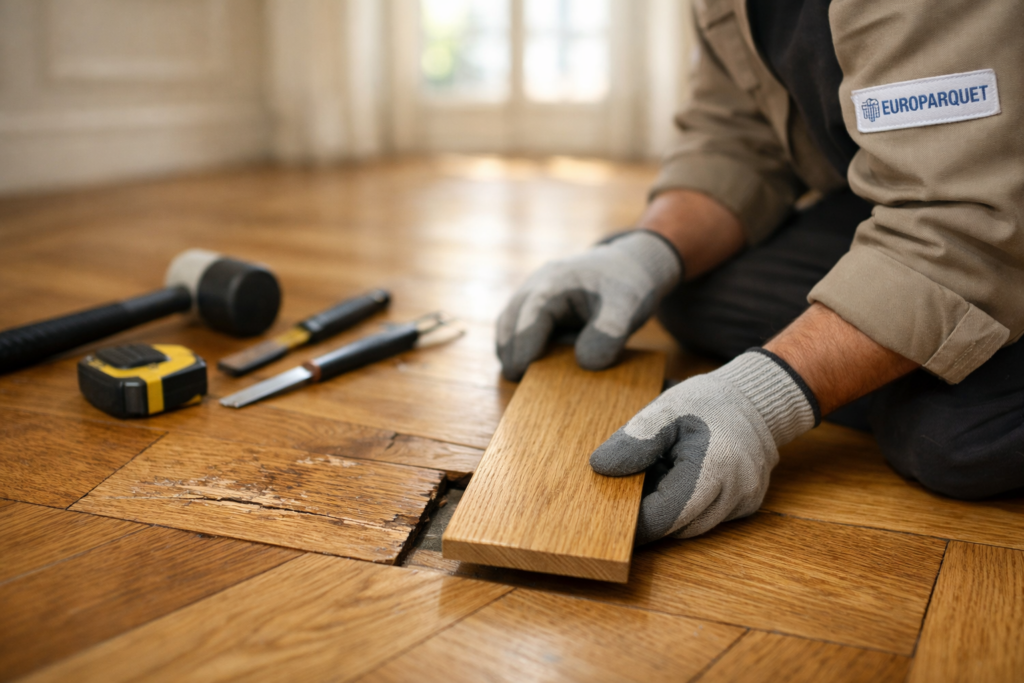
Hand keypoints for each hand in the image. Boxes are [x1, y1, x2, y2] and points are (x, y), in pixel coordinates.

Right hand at [496, 231, 681, 380]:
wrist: (629, 265)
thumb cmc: (625, 285)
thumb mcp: (627, 306)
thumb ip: (608, 333)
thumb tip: (584, 363)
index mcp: (557, 282)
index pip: (531, 314)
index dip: (523, 344)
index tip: (519, 371)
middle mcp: (537, 284)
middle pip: (510, 318)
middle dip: (510, 350)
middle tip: (515, 379)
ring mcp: (533, 292)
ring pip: (508, 320)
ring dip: (509, 347)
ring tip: (518, 375)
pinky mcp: (536, 304)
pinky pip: (517, 323)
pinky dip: (518, 343)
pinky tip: (529, 364)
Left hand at [590, 350, 818, 543]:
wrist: (757, 398)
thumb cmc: (709, 402)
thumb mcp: (666, 410)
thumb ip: (635, 440)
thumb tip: (601, 467)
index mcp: (713, 470)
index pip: (663, 516)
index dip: (634, 520)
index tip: (610, 511)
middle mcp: (734, 494)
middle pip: (677, 527)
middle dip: (651, 512)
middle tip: (635, 481)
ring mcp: (744, 502)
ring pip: (692, 526)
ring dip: (670, 507)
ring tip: (663, 471)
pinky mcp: (746, 504)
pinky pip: (708, 516)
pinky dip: (689, 504)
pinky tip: (683, 475)